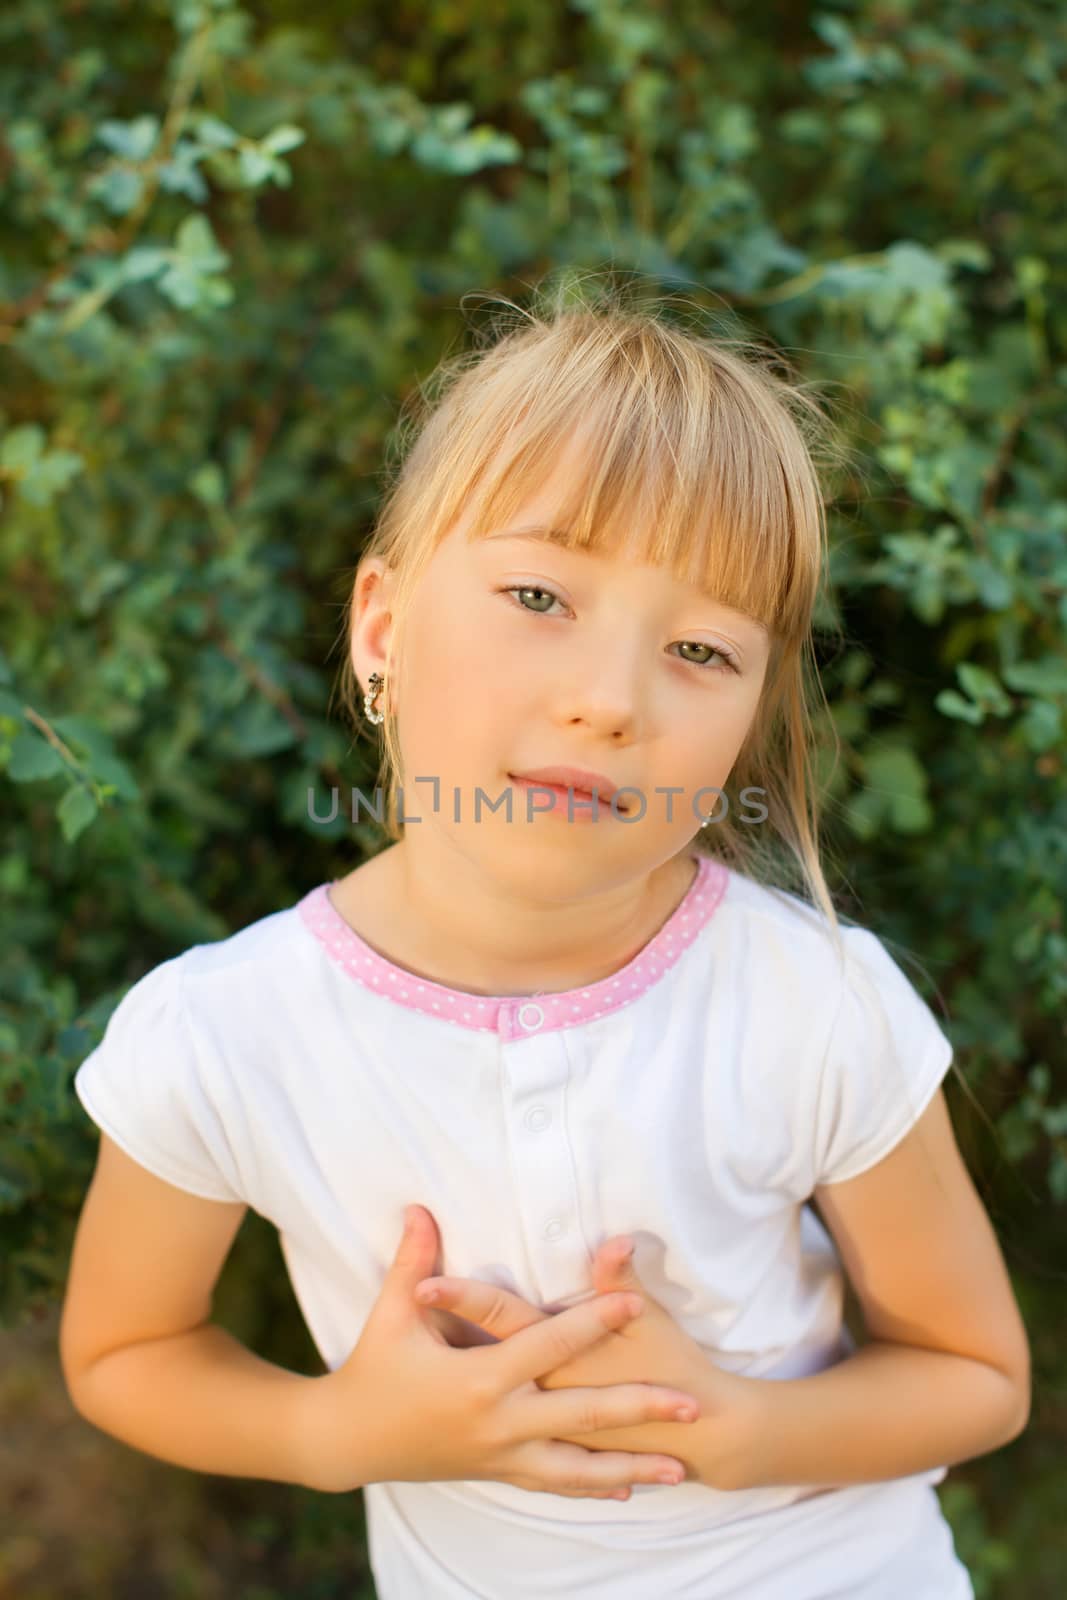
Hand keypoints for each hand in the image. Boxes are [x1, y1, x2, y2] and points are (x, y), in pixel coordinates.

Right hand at [301, 1205, 703, 1498]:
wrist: (347, 1443)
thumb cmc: (372, 1370)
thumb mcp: (392, 1313)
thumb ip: (413, 1260)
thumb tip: (418, 1206)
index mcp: (478, 1380)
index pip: (549, 1343)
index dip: (593, 1320)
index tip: (636, 1301)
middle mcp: (498, 1423)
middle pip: (583, 1415)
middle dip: (640, 1408)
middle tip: (692, 1405)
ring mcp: (501, 1455)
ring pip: (578, 1466)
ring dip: (631, 1466)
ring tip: (680, 1467)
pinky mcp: (497, 1472)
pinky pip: (555, 1483)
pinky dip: (593, 1484)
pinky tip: (628, 1486)